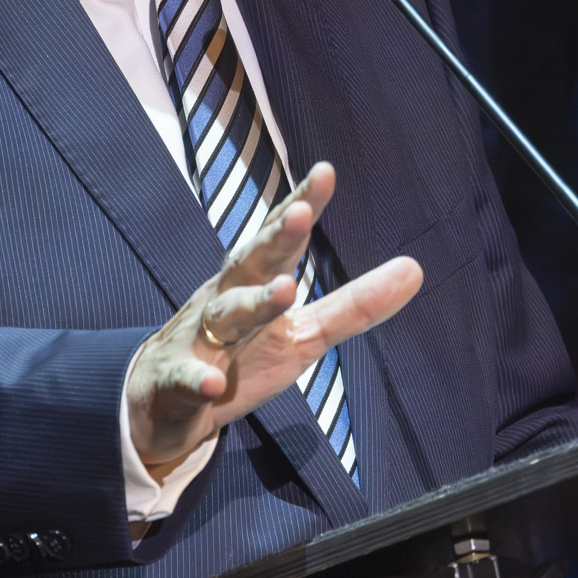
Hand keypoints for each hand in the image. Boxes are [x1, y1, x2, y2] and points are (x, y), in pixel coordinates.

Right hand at [125, 162, 421, 470]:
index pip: (280, 238)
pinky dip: (197, 379)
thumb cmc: (239, 354)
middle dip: (275, 238)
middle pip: (250, 263)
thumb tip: (415, 269)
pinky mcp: (177, 384)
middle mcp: (225, 301)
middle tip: (302, 216)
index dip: (300, 205)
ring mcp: (198, 340)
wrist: (162, 405)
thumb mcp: (303, 334)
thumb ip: (355, 305)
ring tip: (286, 290)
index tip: (325, 172)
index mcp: (255, 283)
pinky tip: (213, 383)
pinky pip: (186, 379)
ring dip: (253, 302)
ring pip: (224, 316)